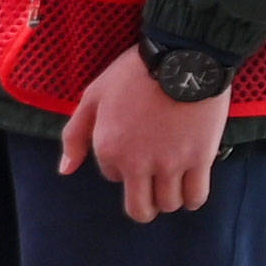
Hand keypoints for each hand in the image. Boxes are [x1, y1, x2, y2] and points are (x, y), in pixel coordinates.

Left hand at [57, 47, 228, 223]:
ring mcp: (170, 163)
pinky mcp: (200, 159)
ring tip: (173, 181)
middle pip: (140, 209)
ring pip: (168, 204)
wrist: (182, 56)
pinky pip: (196, 197)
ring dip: (169, 198)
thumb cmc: (134, 73)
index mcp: (109, 149)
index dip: (122, 164)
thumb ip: (75, 135)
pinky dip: (193, 198)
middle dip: (144, 205)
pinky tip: (191, 186)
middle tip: (151, 193)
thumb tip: (65, 170)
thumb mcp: (93, 97)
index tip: (135, 146)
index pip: (112, 176)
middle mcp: (137, 163)